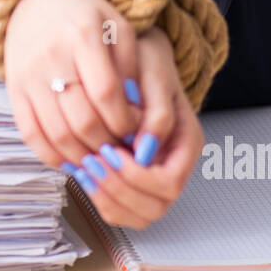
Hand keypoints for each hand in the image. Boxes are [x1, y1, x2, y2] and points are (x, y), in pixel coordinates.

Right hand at [4, 0, 142, 172]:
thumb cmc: (85, 15)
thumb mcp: (117, 26)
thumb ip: (131, 66)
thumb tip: (136, 111)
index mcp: (83, 36)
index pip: (106, 93)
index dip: (124, 120)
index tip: (135, 130)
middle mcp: (52, 56)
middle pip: (82, 119)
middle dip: (106, 144)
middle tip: (120, 152)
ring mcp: (28, 76)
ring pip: (57, 133)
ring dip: (83, 156)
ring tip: (100, 161)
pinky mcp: (13, 90)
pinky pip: (30, 134)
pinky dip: (52, 155)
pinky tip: (71, 161)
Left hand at [80, 25, 205, 228]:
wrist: (133, 55)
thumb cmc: (144, 60)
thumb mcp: (154, 74)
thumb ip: (157, 112)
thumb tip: (145, 151)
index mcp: (187, 141)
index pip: (169, 182)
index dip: (137, 176)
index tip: (111, 152)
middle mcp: (174, 164)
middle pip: (155, 206)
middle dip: (119, 190)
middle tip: (94, 162)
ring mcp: (154, 175)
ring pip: (137, 215)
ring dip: (107, 197)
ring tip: (87, 167)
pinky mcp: (131, 178)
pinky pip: (118, 208)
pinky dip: (99, 197)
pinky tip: (84, 173)